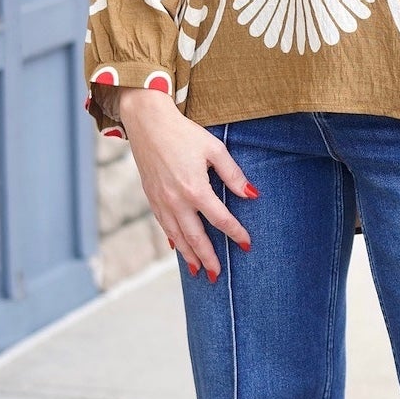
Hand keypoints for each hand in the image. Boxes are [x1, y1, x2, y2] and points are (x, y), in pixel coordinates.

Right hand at [118, 89, 255, 281]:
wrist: (147, 122)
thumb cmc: (184, 133)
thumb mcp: (214, 149)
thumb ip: (232, 174)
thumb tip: (251, 194)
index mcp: (195, 188)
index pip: (220, 219)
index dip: (235, 233)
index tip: (247, 244)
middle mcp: (176, 200)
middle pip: (196, 236)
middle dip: (208, 257)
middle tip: (218, 275)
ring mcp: (161, 201)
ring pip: (177, 236)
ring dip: (189, 255)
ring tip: (198, 271)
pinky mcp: (151, 197)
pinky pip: (163, 225)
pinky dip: (172, 240)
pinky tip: (178, 249)